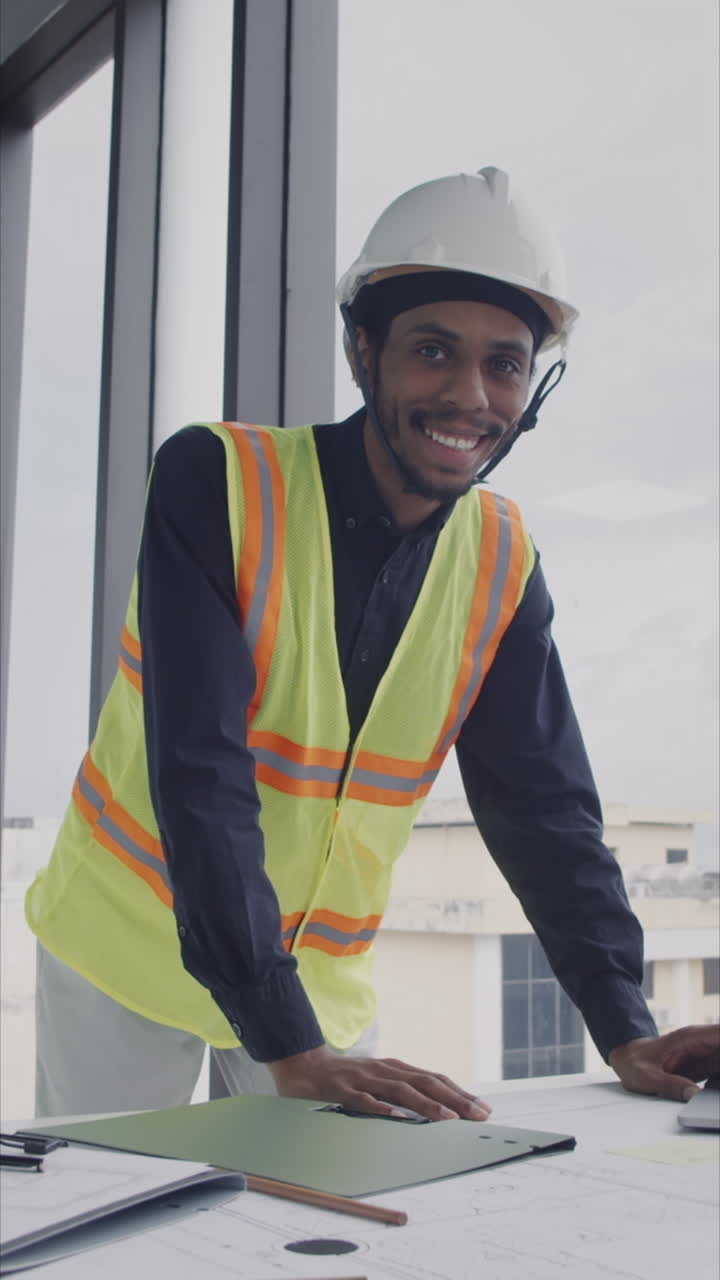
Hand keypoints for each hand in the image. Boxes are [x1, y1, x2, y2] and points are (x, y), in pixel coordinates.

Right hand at [268, 1046, 490, 1120]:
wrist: (303, 1066)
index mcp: (394, 1069)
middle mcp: (384, 1070)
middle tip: (478, 1115)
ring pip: (399, 1091)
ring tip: (448, 1118)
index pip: (433, 1079)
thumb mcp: (378, 1080)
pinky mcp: (342, 1090)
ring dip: (426, 1104)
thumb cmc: (346, 1078)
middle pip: (424, 1083)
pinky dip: (381, 1108)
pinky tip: (397, 1118)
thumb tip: (436, 1107)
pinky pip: (363, 1101)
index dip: (459, 1092)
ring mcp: (363, 1079)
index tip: (483, 1108)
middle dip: (454, 1099)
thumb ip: (402, 1090)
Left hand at [608, 1023, 719, 1101]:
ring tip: (718, 1088)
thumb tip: (694, 1096)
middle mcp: (700, 1044)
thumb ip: (671, 1085)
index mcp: (689, 1039)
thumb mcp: (647, 1077)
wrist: (625, 1059)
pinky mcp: (703, 1066)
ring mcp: (703, 1054)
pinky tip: (717, 1093)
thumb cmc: (634, 1062)